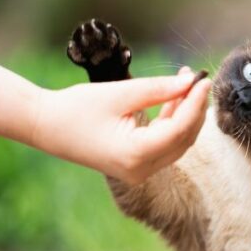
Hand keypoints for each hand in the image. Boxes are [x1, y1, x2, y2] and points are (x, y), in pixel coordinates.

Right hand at [30, 68, 210, 183]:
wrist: (47, 127)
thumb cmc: (78, 108)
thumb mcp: (120, 94)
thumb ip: (158, 89)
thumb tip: (190, 83)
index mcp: (136, 154)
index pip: (179, 129)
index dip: (195, 103)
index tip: (203, 80)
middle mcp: (141, 170)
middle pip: (183, 139)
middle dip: (194, 108)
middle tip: (197, 79)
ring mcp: (139, 171)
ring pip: (176, 143)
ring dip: (185, 114)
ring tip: (186, 82)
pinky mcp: (137, 165)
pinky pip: (164, 144)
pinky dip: (171, 122)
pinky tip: (174, 98)